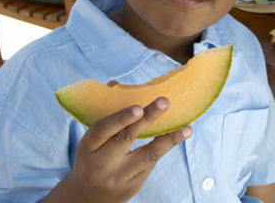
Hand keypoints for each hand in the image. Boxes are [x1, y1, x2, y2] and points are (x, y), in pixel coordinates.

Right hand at [48, 97, 191, 202]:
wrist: (86, 197)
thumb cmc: (92, 158)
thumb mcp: (91, 140)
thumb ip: (105, 113)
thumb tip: (116, 83)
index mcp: (88, 148)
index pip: (102, 130)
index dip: (120, 119)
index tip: (138, 107)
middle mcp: (101, 164)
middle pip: (126, 139)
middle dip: (147, 119)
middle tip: (165, 102)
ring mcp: (117, 178)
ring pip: (147, 156)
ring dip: (169, 140)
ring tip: (187, 128)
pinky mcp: (132, 188)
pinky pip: (150, 165)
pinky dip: (163, 148)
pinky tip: (178, 136)